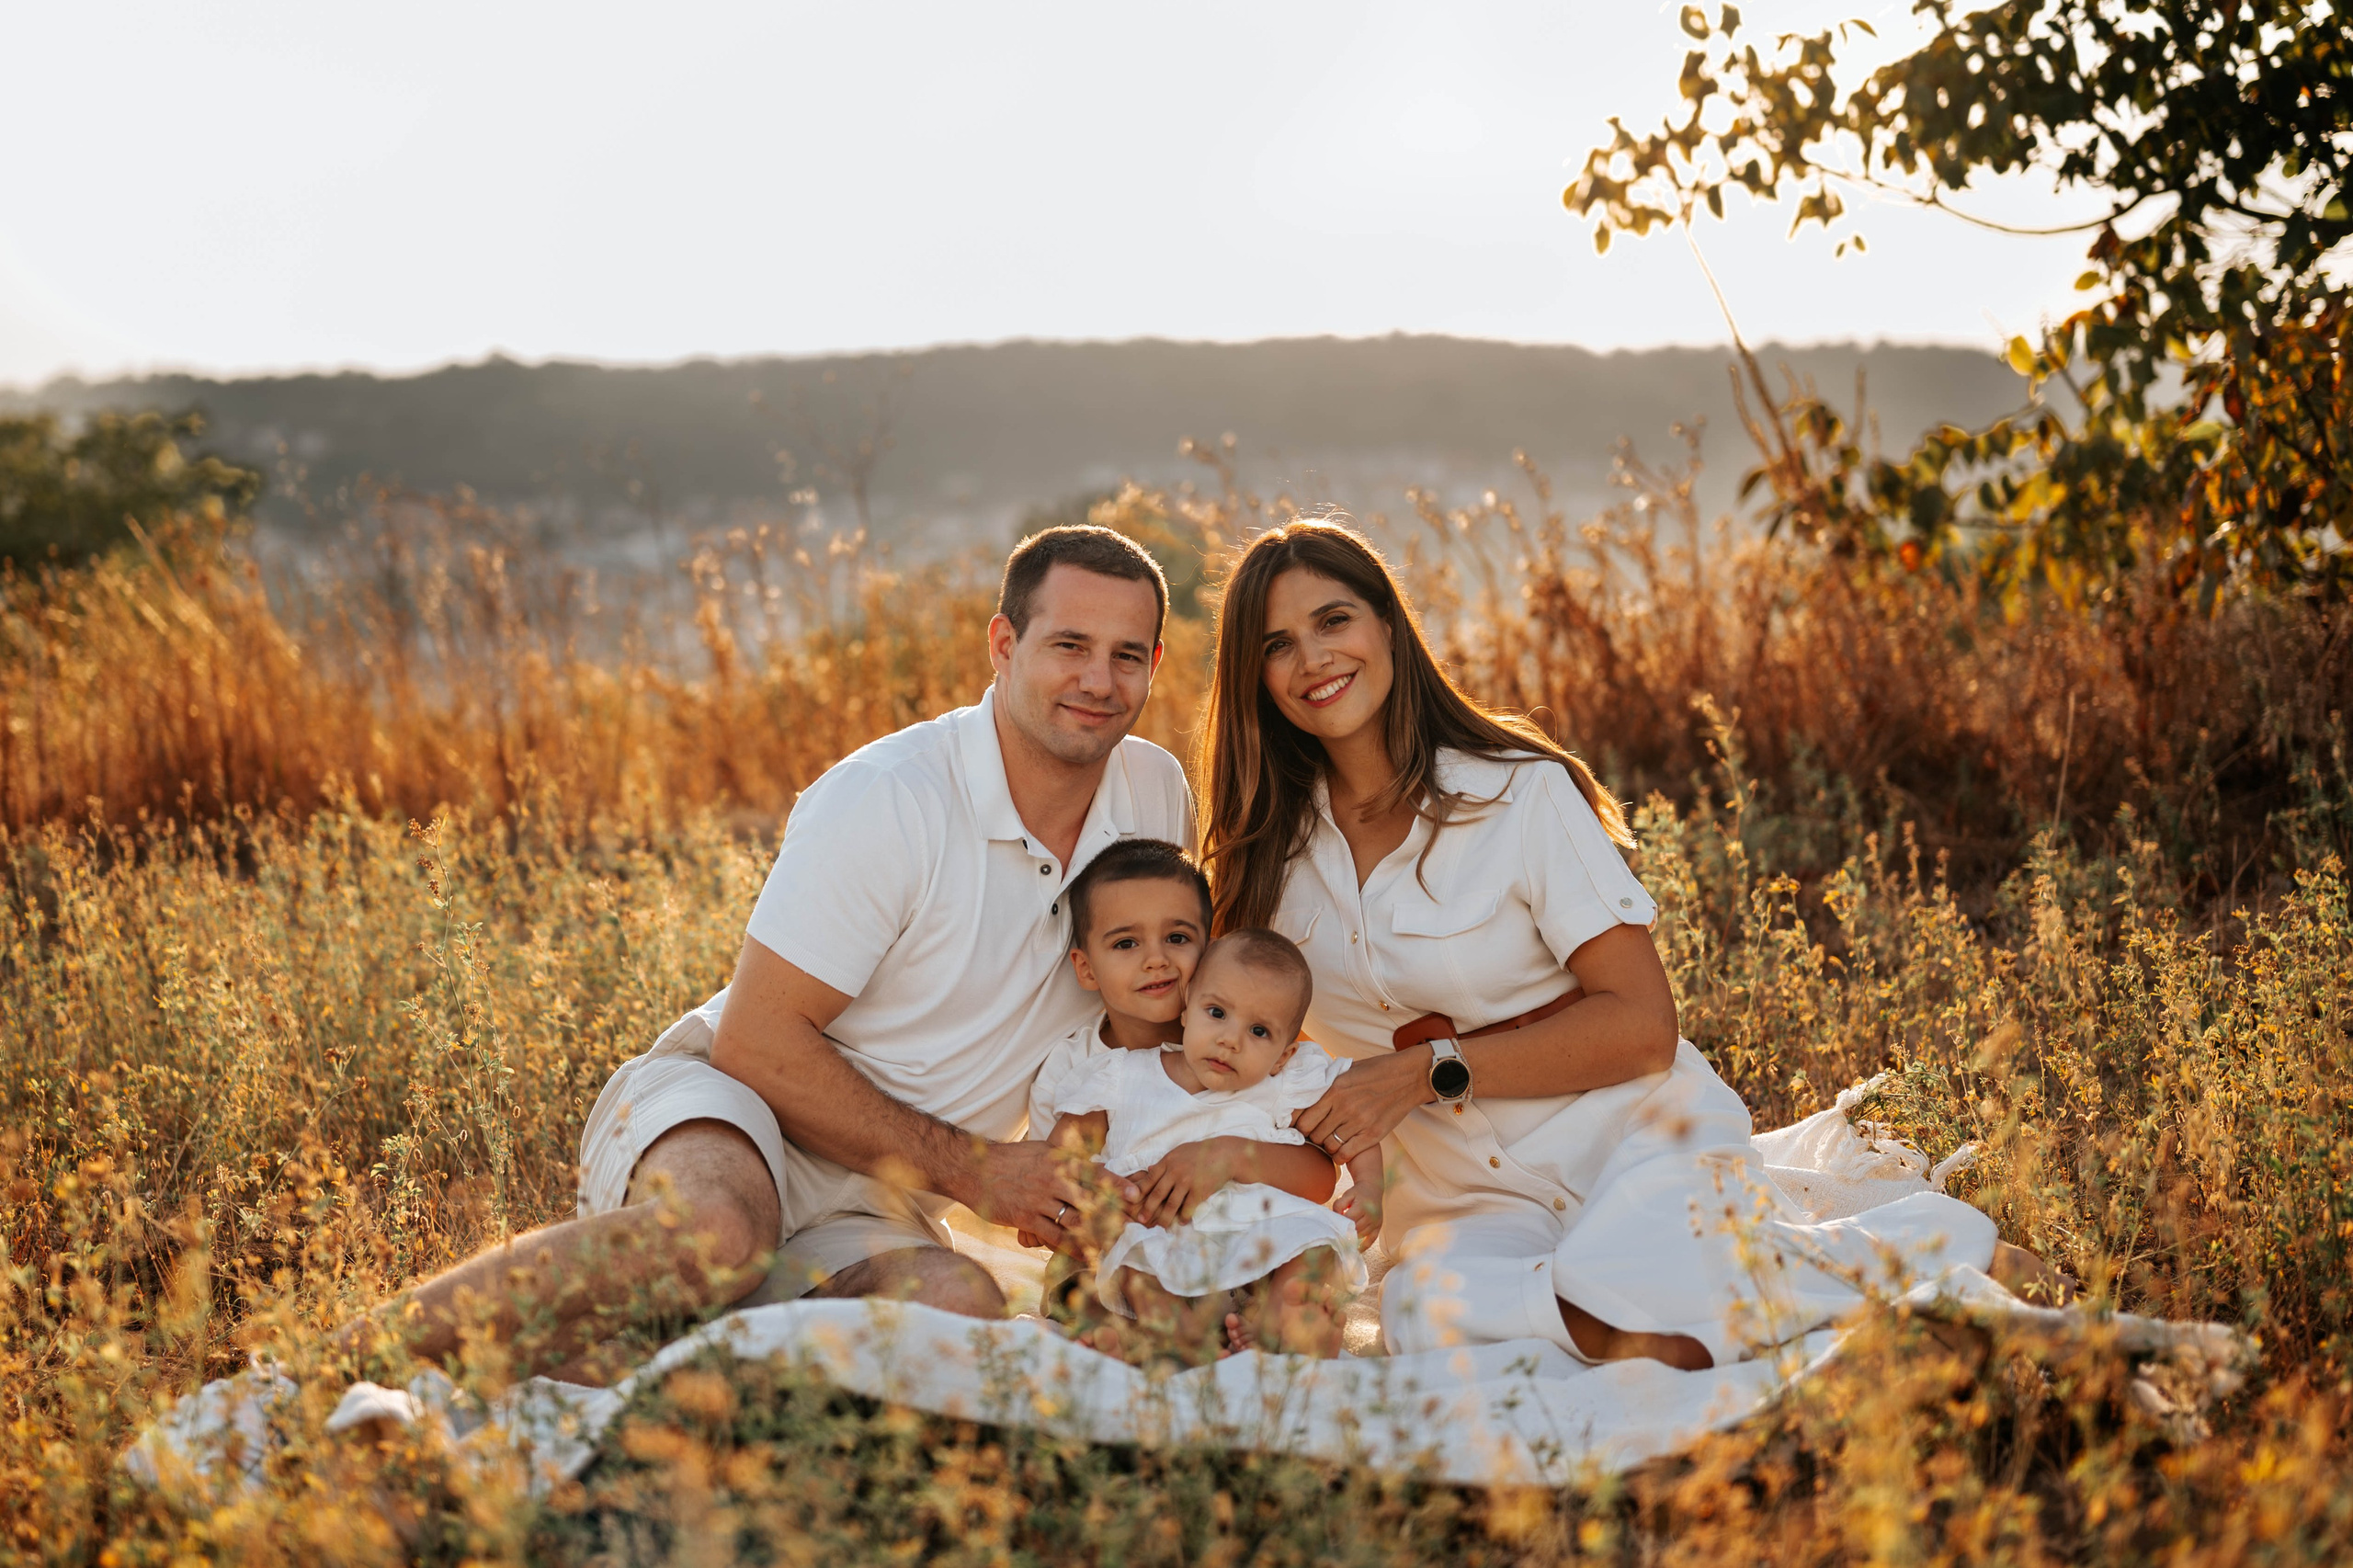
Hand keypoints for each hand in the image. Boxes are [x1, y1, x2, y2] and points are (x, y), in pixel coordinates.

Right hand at [968, 1140, 1135, 1247]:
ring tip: (1114, 1245)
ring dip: (1096, 1234)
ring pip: (1075, 1221)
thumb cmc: (1011, 1160)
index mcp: (1059, 1162)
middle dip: (1113, 1215)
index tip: (1136, 1195)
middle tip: (1132, 1228)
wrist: (976, 1170)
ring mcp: (1040, 1201)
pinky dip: (1072, 1247)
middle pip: (1091, 1200)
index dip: (1118, 1184)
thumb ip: (1066, 1160)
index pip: (1095, 1172)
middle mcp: (1053, 1180)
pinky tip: (1086, 1256)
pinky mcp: (1027, 1219)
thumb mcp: (1041, 1151)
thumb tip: (1092, 1168)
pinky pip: (1055, 1236)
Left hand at [1131, 1139, 1235, 1226]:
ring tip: (1161, 1226)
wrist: (1224, 1154)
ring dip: (1165, 1218)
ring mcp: (1187, 1182)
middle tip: (1141, 1220)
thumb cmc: (1200, 1152)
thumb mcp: (1179, 1152)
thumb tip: (1148, 1169)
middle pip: (1157, 1194)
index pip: (1149, 1180)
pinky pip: (1188, 1208)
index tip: (1132, 1204)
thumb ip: (1164, 1162)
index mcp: (1167, 1162)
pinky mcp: (1199, 1191)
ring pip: (1171, 1205)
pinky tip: (1181, 1222)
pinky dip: (1183, 1217)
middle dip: (1148, 1209)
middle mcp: (1175, 1172)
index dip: (1140, 1193)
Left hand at [1293, 1047, 1431, 1165]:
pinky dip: (1340, 1155)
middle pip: (1313, 1135)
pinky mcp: (1373, 1134)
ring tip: (1331, 1140)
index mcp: (1334, 1089)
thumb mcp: (1347, 1070)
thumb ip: (1327, 1083)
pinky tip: (1342, 1150)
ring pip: (1329, 1145)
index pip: (1303, 1118)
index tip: (1302, 1125)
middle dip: (1312, 1136)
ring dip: (1327, 1145)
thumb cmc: (1377, 1070)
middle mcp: (1344, 1107)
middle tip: (1317, 1134)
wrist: (1410, 1076)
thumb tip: (1304, 1093)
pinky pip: (1345, 1153)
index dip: (1299, 1125)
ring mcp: (1359, 1122)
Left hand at [1336, 1186, 1381, 1247]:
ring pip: (1362, 1234)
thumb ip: (1338, 1205)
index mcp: (1362, 1206)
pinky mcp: (1379, 1226)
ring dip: (1353, 1237)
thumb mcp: (1346, 1195)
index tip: (1334, 1228)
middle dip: (1346, 1232)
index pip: (1348, 1220)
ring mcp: (1376, 1222)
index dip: (1340, 1225)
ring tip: (1344, 1240)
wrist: (1373, 1187)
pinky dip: (1364, 1246)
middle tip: (1337, 1237)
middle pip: (1355, 1229)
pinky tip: (1357, 1250)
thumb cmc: (1357, 1192)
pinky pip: (1372, 1239)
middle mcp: (1371, 1215)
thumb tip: (1336, 1219)